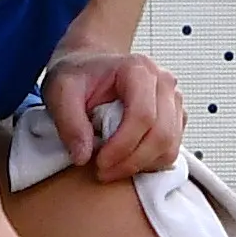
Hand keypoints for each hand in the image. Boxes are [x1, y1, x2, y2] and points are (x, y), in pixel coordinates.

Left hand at [41, 48, 182, 180]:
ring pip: (170, 146)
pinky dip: (149, 163)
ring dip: (141, 166)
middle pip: (161, 135)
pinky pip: (171, 150)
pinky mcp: (175, 118)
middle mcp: (163, 83)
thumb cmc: (78, 74)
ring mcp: (173, 100)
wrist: (89, 64)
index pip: (143, 116)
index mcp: (138, 69)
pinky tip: (125, 161)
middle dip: (131, 161)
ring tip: (112, 167)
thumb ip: (69, 122)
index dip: (122, 146)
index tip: (99, 162)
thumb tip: (83, 156)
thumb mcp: (60, 91)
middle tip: (103, 172)